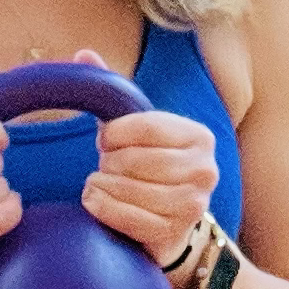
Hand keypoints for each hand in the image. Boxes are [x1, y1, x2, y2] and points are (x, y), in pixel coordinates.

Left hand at [82, 52, 217, 267]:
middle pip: (135, 159)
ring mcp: (193, 205)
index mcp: (199, 136)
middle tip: (105, 165)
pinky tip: (95, 201)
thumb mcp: (137, 130)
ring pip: (128, 189)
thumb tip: (83, 54)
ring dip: (101, 185)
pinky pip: (127, 218)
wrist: (170, 224)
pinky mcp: (173, 234)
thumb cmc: (149, 168)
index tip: (104, 139)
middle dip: (108, 162)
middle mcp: (205, 170)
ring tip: (100, 182)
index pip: (146, 126)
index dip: (114, 133)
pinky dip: (103, 208)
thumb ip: (113, 93)